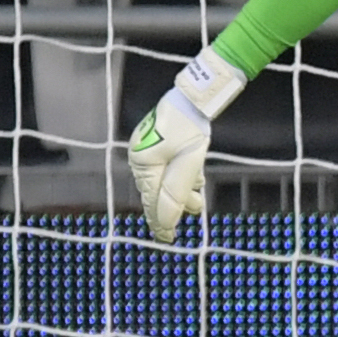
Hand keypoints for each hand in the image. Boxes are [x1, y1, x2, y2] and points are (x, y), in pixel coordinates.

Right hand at [129, 89, 211, 242]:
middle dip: (174, 205)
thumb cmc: (190, 127)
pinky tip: (192, 178)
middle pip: (156, 193)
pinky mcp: (153, 145)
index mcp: (145, 165)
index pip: (152, 203)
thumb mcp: (188, 164)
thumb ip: (177, 193)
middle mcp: (140, 160)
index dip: (160, 222)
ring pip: (161, 181)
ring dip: (179, 191)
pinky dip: (176, 177)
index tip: (167, 238)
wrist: (192, 98)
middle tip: (189, 214)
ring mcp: (145, 151)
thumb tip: (167, 221)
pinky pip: (163, 169)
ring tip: (197, 196)